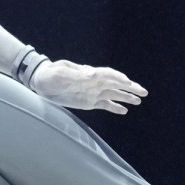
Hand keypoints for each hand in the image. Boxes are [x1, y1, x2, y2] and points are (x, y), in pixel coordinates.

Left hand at [29, 59, 146, 113]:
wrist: (40, 82)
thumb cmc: (49, 75)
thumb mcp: (60, 73)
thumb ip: (76, 75)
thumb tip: (93, 75)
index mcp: (88, 74)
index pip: (108, 75)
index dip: (119, 79)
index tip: (129, 83)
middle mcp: (93, 83)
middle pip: (115, 84)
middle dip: (130, 88)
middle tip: (144, 92)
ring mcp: (91, 93)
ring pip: (113, 95)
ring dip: (126, 97)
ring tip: (139, 100)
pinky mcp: (87, 102)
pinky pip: (104, 105)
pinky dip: (114, 108)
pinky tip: (124, 111)